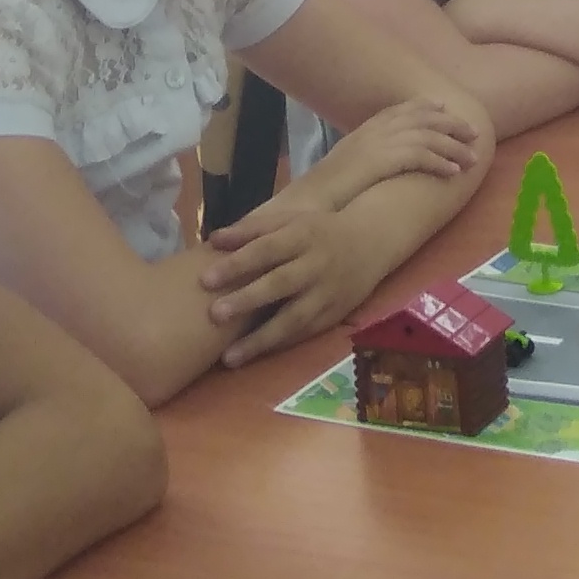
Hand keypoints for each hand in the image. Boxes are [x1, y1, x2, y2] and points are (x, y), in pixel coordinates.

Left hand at [206, 191, 407, 367]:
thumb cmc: (319, 230)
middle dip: (248, 300)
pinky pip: (305, 333)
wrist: (373, 241)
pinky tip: (254, 356)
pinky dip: (280, 345)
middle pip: (280, 284)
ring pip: (294, 319)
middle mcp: (316, 265)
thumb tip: (213, 240)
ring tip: (229, 358)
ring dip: (261, 339)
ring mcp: (327, 294)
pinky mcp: (334, 315)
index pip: (266, 250)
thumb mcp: (290, 220)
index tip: (205, 280)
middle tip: (215, 315)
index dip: (237, 264)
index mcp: (302, 236)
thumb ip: (252, 229)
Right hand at [292, 93, 486, 208]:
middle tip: (472, 132)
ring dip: (453, 147)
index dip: (424, 107)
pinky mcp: (381, 161)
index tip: (443, 106)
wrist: (309, 201)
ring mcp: (377, 144)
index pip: (399, 110)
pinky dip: (440, 162)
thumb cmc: (325, 191)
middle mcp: (373, 132)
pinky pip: (420, 157)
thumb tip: (382, 162)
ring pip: (427, 137)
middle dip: (450, 124)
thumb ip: (366, 157)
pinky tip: (454, 172)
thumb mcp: (347, 165)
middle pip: (420, 119)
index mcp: (364, 130)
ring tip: (472, 158)